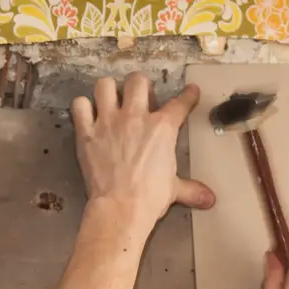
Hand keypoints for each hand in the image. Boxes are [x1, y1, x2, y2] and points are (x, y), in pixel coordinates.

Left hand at [71, 72, 214, 224]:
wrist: (121, 207)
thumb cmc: (150, 197)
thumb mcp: (175, 190)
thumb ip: (191, 189)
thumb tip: (210, 200)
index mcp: (162, 127)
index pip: (180, 104)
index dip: (188, 96)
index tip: (191, 91)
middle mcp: (135, 116)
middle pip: (137, 81)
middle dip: (140, 86)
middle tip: (140, 99)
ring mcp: (108, 121)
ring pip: (105, 85)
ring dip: (109, 90)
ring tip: (111, 101)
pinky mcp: (86, 132)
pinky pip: (79, 105)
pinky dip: (83, 107)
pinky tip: (88, 115)